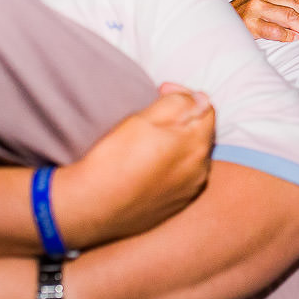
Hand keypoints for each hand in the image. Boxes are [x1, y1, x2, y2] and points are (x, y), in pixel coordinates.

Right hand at [55, 82, 214, 248]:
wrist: (91, 206)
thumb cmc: (115, 159)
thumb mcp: (144, 118)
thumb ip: (179, 104)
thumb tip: (201, 99)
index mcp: (197, 145)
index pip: (206, 108)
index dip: (185, 94)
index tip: (161, 91)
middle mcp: (200, 171)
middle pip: (202, 134)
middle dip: (183, 119)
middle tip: (153, 114)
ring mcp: (189, 191)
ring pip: (192, 157)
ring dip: (178, 144)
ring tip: (150, 139)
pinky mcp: (175, 207)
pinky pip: (182, 179)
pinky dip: (171, 167)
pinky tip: (148, 165)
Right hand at [232, 0, 298, 40]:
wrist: (218, 19)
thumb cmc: (244, 13)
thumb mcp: (264, 1)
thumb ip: (284, 4)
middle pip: (297, 7)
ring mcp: (256, 8)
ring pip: (289, 17)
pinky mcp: (250, 23)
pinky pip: (274, 30)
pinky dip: (287, 35)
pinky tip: (294, 38)